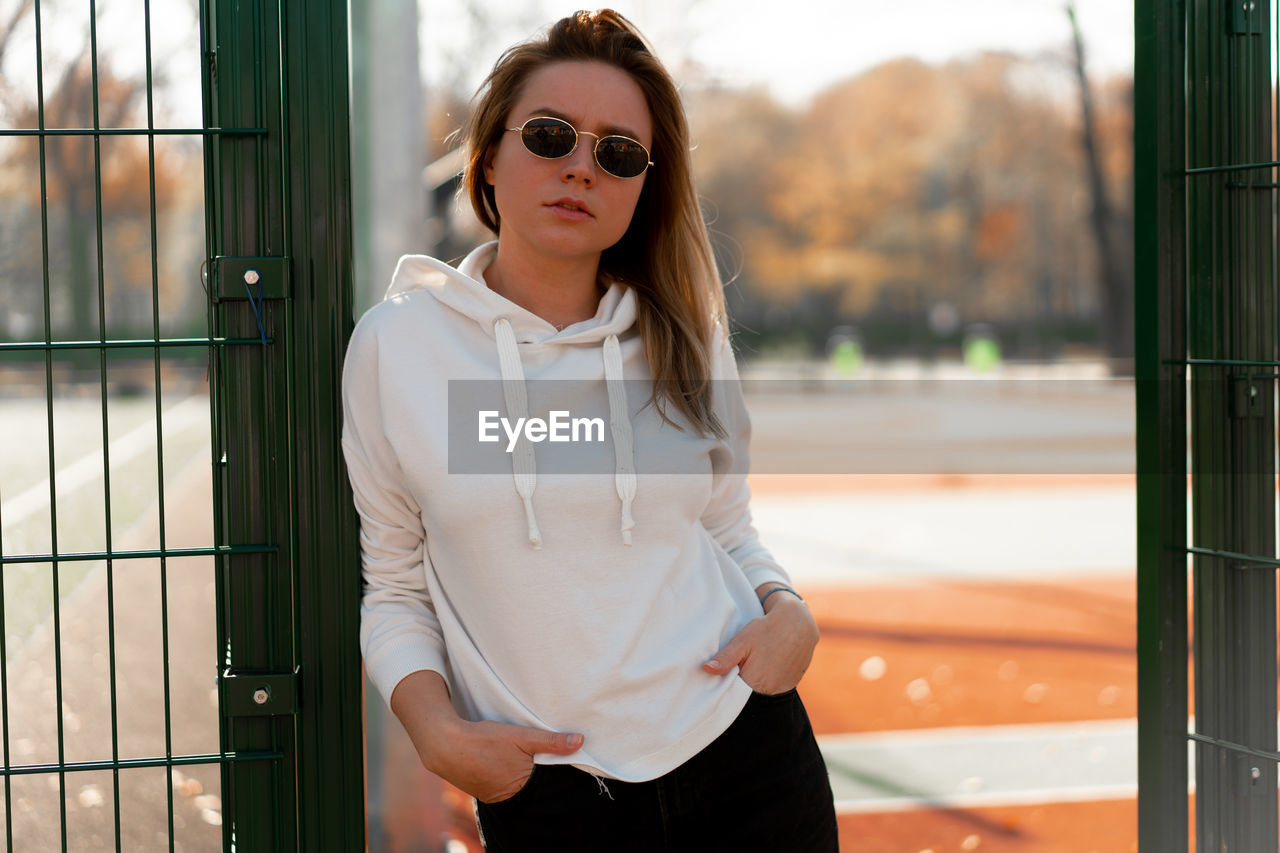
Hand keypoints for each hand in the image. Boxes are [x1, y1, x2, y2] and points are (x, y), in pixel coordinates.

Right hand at [431, 718, 583, 803]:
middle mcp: (507, 798)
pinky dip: (503, 774)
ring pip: (514, 785)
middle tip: (531, 757)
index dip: (551, 770)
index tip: (554, 760)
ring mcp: (491, 796)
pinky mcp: (479, 790)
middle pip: (529, 786)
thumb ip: (551, 741)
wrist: (444, 745)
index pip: (546, 783)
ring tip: (514, 758)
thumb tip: (580, 741)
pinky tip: (500, 762)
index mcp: (522, 787)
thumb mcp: (521, 736)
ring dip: (517, 773)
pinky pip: (498, 785)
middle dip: (534, 773)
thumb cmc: (484, 740)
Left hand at [701, 593, 818, 694]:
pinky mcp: (791, 685)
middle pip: (747, 693)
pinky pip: (774, 688)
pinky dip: (768, 680)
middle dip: (741, 682)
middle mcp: (771, 690)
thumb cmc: (767, 629)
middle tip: (742, 664)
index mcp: (755, 681)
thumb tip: (706, 670)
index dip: (728, 683)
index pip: (734, 691)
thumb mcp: (743, 641)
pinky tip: (767, 665)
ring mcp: (783, 689)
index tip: (726, 672)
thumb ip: (725, 658)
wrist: (798, 623)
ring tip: (756, 663)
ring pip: (761, 691)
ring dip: (755, 681)